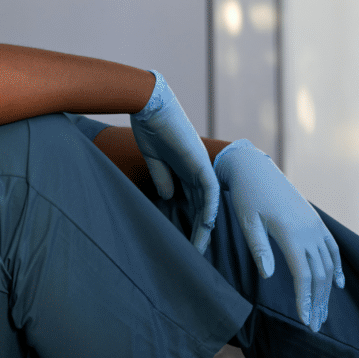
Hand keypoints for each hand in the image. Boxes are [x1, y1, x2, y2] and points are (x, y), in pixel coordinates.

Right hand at [129, 71, 218, 252]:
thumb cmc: (149, 126)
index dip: (191, 220)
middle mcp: (197, 168)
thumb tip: (169, 197)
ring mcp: (200, 164)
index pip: (193, 199)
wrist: (149, 104)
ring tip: (200, 247)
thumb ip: (163, 176)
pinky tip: (207, 223)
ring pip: (208, 201)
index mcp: (185, 167)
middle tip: (195, 253)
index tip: (185, 240)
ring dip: (205, 225)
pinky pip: (209, 188)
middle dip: (199, 230)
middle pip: (202, 205)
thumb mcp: (154, 158)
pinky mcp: (199, 160)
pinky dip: (210, 206)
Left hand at [213, 139, 344, 331]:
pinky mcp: (315, 221)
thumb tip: (270, 277)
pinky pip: (332, 248)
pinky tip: (338, 284)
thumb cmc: (246, 196)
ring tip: (322, 312)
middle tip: (314, 326)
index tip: (305, 321)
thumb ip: (259, 248)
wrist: (255, 169)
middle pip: (320, 274)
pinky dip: (337, 267)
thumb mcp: (247, 222)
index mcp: (290, 233)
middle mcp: (308, 231)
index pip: (304, 274)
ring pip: (328, 264)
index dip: (305, 300)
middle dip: (318, 302)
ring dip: (327, 290)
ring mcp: (315, 225)